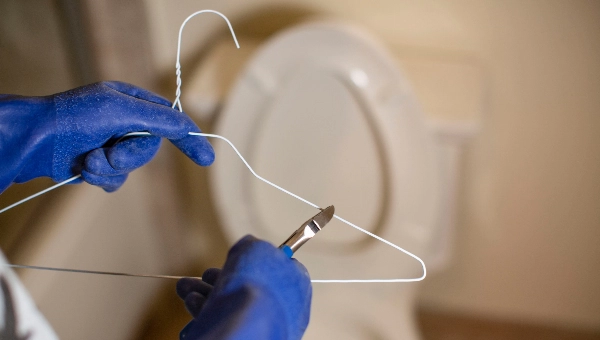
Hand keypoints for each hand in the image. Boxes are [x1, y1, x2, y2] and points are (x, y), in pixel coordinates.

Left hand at [0, 81, 213, 192]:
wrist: (34, 141)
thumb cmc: (74, 117)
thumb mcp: (121, 110)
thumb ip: (158, 119)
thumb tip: (187, 126)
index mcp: (132, 102)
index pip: (170, 120)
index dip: (189, 139)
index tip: (206, 158)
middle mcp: (124, 123)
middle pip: (150, 149)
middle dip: (130, 155)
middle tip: (111, 153)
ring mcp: (111, 145)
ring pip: (132, 168)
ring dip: (110, 167)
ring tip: (89, 158)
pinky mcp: (99, 165)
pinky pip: (116, 180)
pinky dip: (101, 177)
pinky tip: (84, 167)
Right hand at [176, 235, 311, 339]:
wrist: (246, 324)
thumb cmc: (256, 282)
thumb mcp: (254, 247)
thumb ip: (251, 245)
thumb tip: (247, 247)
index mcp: (296, 284)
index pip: (278, 268)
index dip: (255, 259)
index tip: (238, 256)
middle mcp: (284, 307)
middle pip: (249, 287)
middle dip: (220, 277)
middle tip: (205, 274)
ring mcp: (265, 325)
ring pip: (231, 304)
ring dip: (205, 292)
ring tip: (186, 287)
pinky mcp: (246, 335)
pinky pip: (223, 319)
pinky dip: (204, 310)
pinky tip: (191, 301)